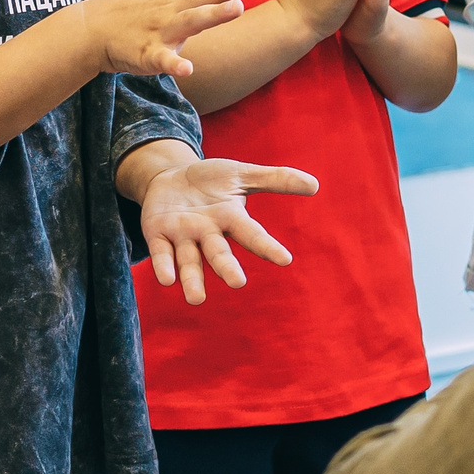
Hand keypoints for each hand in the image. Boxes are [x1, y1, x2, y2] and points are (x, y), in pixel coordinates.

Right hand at [79, 0, 278, 78]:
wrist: (89, 31)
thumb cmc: (122, 5)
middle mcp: (173, 8)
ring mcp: (160, 30)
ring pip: (191, 21)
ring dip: (213, 15)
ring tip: (237, 8)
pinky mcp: (145, 53)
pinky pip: (161, 60)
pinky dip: (173, 64)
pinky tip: (187, 69)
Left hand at [138, 153, 319, 304]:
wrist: (168, 178)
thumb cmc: (209, 181)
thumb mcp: (241, 174)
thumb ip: (275, 179)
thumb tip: (315, 185)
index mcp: (230, 218)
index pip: (251, 234)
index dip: (267, 246)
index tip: (285, 259)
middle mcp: (208, 233)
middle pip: (219, 254)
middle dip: (227, 268)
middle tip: (237, 283)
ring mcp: (182, 236)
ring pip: (189, 261)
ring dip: (191, 280)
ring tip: (195, 299)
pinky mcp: (157, 233)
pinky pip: (161, 252)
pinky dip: (163, 265)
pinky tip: (166, 280)